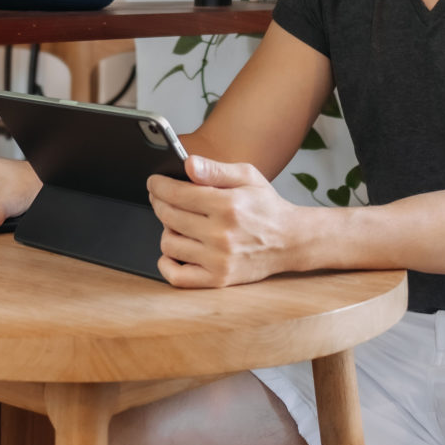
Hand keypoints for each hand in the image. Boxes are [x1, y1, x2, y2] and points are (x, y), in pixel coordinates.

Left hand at [147, 155, 298, 287]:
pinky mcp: (218, 279)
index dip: (158, 185)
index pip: (177, 194)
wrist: (290, 240)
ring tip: (177, 222)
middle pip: (169, 216)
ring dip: (167, 229)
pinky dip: (167, 263)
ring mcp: (218, 260)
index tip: (153, 182)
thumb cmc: (266, 206)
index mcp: (227, 205)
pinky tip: (174, 250)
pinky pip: (177, 276)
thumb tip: (188, 164)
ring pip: (169, 244)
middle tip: (161, 197)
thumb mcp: (247, 176)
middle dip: (159, 203)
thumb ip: (215, 169)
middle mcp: (221, 234)